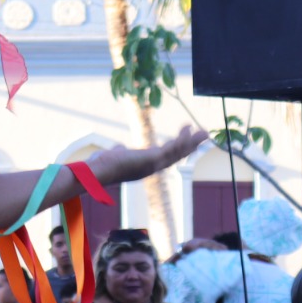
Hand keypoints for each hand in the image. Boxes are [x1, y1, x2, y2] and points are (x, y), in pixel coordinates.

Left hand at [89, 126, 208, 186]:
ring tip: (205, 132)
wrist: (97, 172)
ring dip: (192, 142)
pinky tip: (190, 131)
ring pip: (178, 153)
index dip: (176, 148)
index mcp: (144, 167)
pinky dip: (183, 141)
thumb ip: (120, 152)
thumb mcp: (115, 155)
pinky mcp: (152, 159)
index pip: (165, 157)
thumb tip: (119, 148)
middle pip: (176, 156)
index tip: (184, 137)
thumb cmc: (101, 166)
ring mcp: (153, 165)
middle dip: (190, 146)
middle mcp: (151, 168)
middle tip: (203, 135)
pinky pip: (172, 149)